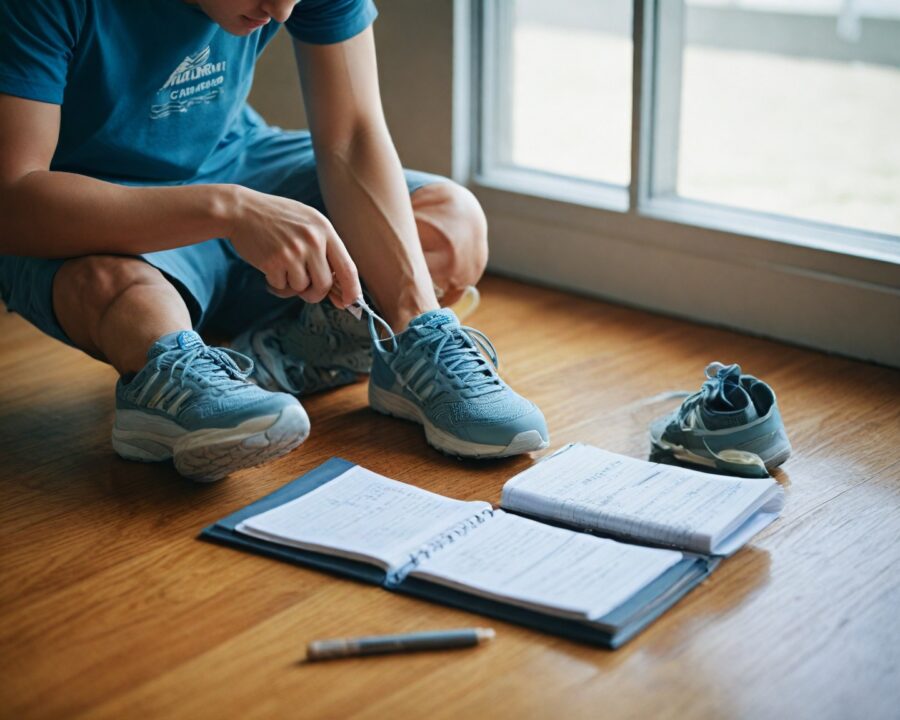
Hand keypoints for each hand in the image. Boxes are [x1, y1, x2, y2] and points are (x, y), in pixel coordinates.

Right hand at [225, 185, 361, 306]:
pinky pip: (283, 287)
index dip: (352, 290)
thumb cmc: (277, 219)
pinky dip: (276, 284)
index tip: (349, 302)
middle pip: (325, 284)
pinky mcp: (274, 262)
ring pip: (303, 288)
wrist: (241, 210)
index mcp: (325, 230)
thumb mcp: (308, 223)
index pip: (348, 267)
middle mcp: (312, 241)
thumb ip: (325, 251)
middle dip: (315, 293)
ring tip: (283, 267)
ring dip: (292, 285)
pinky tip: (270, 267)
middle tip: (305, 289)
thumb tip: (339, 289)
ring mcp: (293, 251)